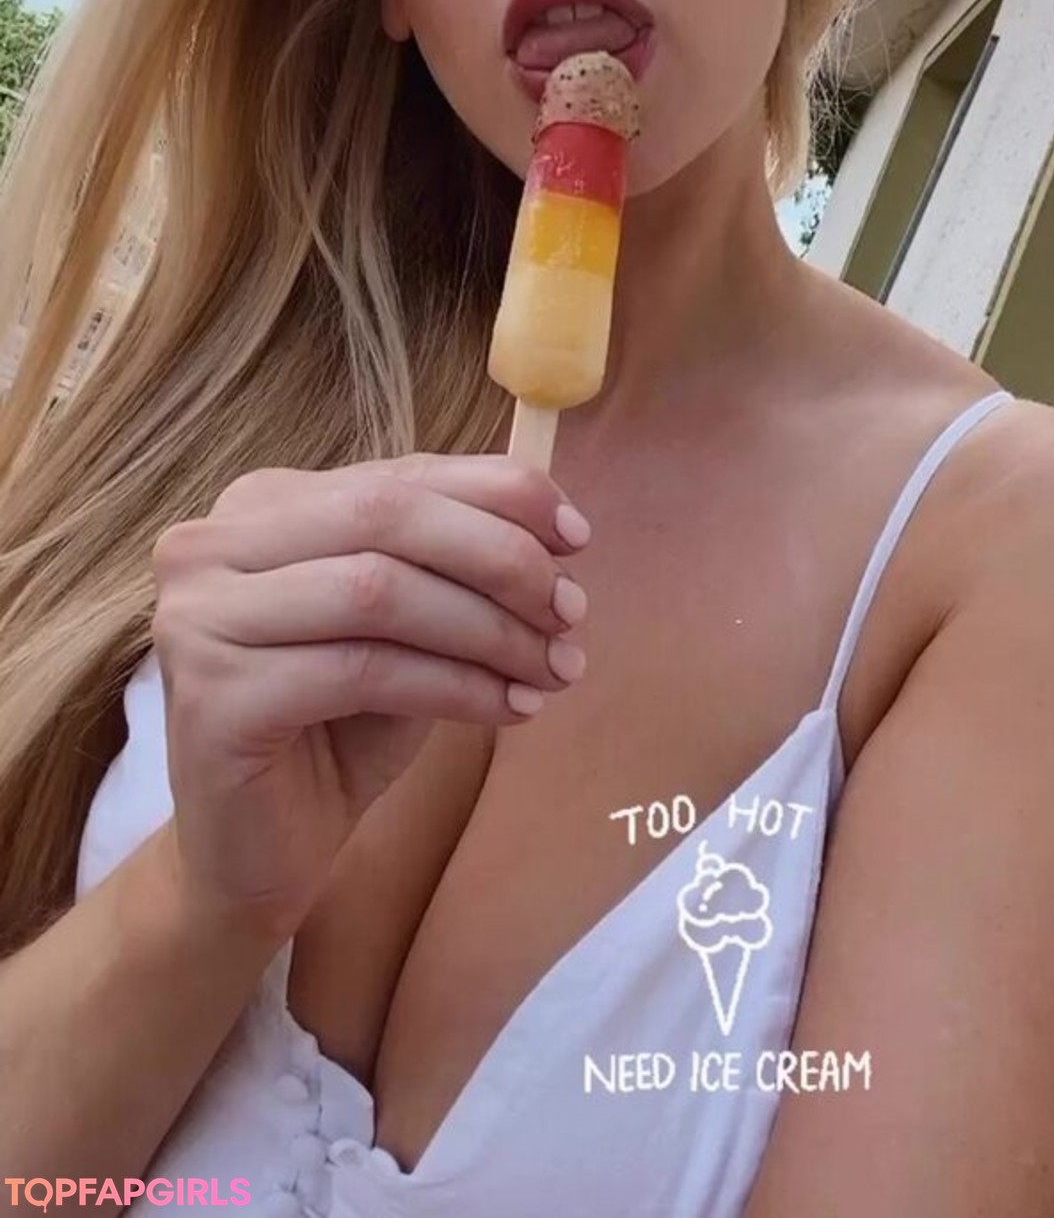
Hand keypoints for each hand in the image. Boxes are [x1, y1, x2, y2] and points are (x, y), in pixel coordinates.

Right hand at [150, 452, 589, 937]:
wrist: (254, 854)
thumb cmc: (338, 728)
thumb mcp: (409, 627)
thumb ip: (455, 563)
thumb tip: (561, 530)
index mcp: (262, 505)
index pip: (399, 474)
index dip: (499, 495)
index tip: (578, 538)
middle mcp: (213, 543)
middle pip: (387, 515)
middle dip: (499, 559)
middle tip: (571, 612)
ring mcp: (200, 616)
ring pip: (378, 590)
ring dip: (488, 629)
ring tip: (553, 670)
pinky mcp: (212, 695)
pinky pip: (365, 669)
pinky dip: (456, 686)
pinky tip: (509, 709)